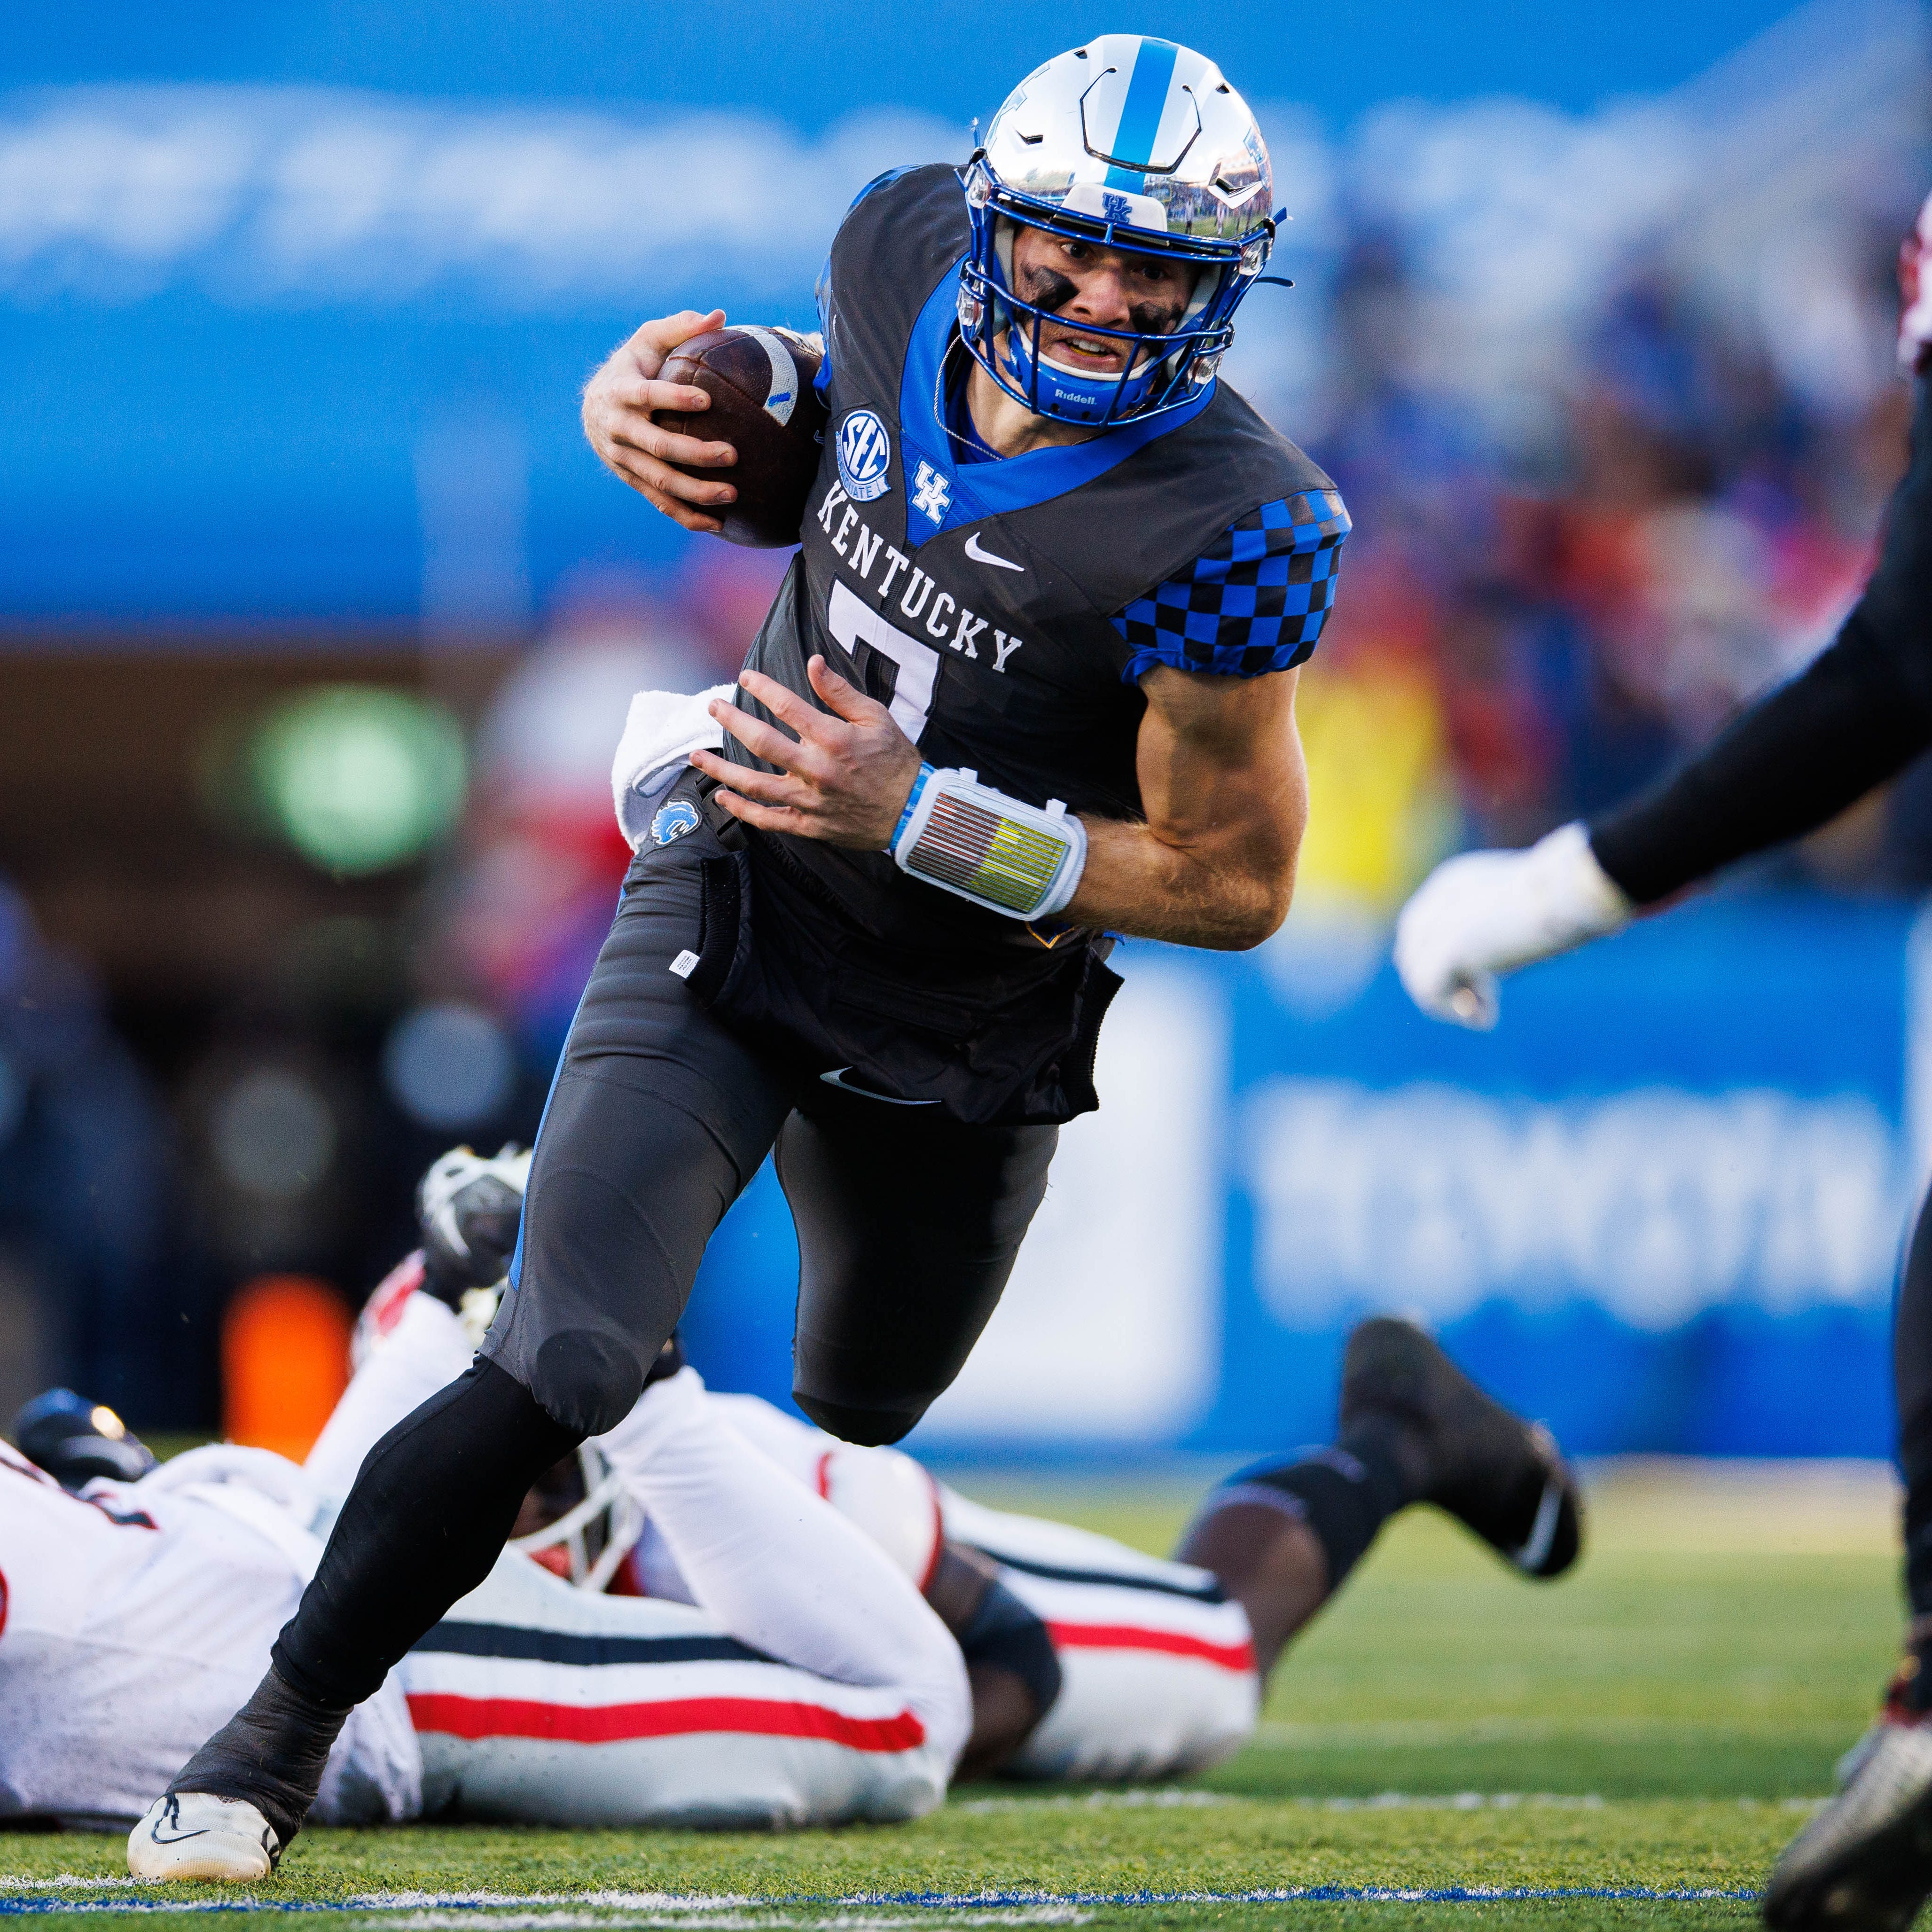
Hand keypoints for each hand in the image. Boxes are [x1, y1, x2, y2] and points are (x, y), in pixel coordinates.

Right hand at [581, 308, 737, 532]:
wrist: (594, 408)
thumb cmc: (632, 367)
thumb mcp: (648, 341)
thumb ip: (680, 327)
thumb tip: (718, 315)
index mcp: (620, 392)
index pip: (647, 395)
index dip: (674, 399)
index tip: (706, 402)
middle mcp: (619, 429)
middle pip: (658, 446)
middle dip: (694, 453)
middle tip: (732, 454)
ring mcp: (623, 460)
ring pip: (660, 481)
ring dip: (696, 491)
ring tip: (733, 494)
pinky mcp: (632, 481)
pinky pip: (660, 503)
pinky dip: (687, 516)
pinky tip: (718, 524)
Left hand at [688, 657, 922, 849]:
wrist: (912, 812)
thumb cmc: (896, 761)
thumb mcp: (876, 717)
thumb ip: (840, 691)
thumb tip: (813, 661)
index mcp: (833, 738)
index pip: (788, 707)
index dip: (763, 689)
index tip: (746, 678)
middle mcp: (816, 769)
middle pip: (762, 742)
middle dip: (732, 720)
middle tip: (713, 705)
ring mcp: (809, 800)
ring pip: (755, 785)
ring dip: (721, 770)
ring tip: (696, 757)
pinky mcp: (808, 825)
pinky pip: (768, 820)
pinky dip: (742, 810)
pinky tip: (722, 797)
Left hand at [1393, 822, 1634, 1029]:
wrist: (1571, 889)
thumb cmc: (1565, 899)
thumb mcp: (1520, 916)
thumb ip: (1494, 935)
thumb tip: (1485, 970)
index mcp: (1451, 884)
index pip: (1422, 932)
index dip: (1445, 965)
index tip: (1483, 988)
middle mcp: (1435, 900)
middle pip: (1414, 955)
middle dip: (1445, 985)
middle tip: (1483, 1006)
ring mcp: (1436, 922)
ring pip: (1417, 977)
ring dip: (1450, 1003)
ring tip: (1486, 1012)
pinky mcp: (1446, 946)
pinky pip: (1428, 991)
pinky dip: (1453, 1011)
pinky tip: (1487, 1015)